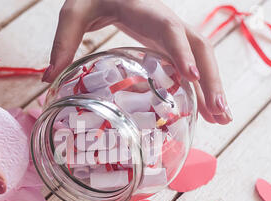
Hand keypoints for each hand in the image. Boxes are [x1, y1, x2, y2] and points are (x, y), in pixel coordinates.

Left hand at [43, 0, 231, 124]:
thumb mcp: (74, 12)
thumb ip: (63, 42)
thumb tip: (47, 79)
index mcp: (148, 12)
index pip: (172, 31)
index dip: (182, 52)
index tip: (192, 78)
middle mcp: (168, 23)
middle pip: (199, 49)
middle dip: (212, 80)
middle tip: (219, 112)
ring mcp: (172, 34)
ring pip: (202, 59)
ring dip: (213, 87)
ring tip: (222, 119)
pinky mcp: (169, 44)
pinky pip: (192, 65)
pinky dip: (201, 87)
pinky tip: (206, 110)